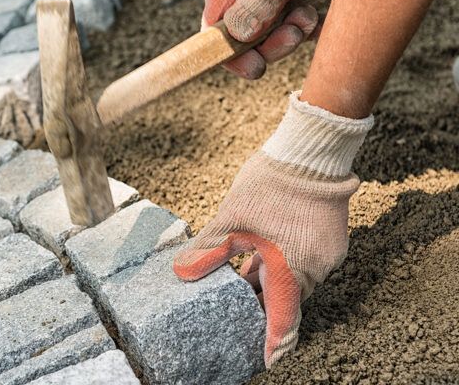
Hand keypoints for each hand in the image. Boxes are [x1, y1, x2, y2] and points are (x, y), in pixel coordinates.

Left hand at [173, 92, 373, 366]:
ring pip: (297, 281)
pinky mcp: (332, 240)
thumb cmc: (270, 184)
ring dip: (274, 284)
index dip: (273, 342)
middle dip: (266, 307)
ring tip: (245, 280)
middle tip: (243, 313)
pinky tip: (264, 255)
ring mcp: (328, 254)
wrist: (310, 152)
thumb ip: (208, 251)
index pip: (282, 318)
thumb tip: (181, 274)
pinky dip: (287, 266)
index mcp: (290, 267)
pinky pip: (308, 263)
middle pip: (289, 300)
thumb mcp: (231, 219)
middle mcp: (315, 267)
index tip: (265, 360)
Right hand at [203, 0, 323, 78]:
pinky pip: (296, 31)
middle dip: (275, 44)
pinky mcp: (287, 9)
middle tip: (295, 30)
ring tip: (309, 12)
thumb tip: (239, 35)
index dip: (234, 59)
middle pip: (249, 47)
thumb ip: (257, 5)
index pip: (217, 40)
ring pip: (275, 41)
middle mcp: (239, 6)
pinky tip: (319, 16)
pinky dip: (309, 29)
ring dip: (296, 33)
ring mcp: (264, 9)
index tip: (257, 66)